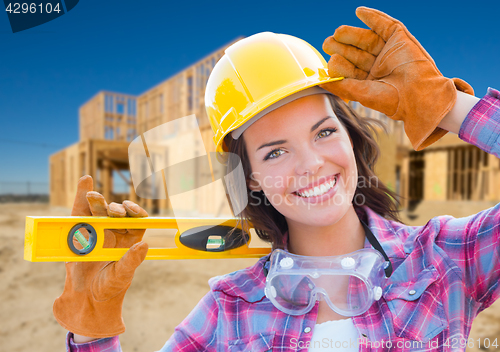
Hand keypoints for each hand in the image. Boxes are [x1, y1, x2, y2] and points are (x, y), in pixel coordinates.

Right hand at [53, 175, 148, 337]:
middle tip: (112, 211)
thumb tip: (145, 244)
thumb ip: (132, 261)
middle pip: (117, 214)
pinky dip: (81, 196)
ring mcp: (97, 231)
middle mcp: (116, 233)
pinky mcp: (79, 232)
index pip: (137, 221)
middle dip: (115, 209)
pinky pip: (81, 212)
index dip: (136, 212)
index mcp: (131, 240)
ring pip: (99, 211)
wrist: (85, 300)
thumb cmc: (109, 289)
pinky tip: (85, 181)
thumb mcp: (122, 276)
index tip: (132, 210)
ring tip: (93, 196)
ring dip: (98, 201)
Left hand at [321, 6, 473, 150]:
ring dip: (352, 34)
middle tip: (328, 43)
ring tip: (338, 32)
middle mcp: (379, 66)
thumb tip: (318, 80)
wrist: (418, 95)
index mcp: (371, 82)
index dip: (339, 65)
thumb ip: (340, 85)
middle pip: (356, 53)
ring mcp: (389, 52)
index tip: (329, 62)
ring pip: (367, 39)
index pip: (350, 70)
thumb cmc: (391, 100)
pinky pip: (385, 25)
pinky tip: (359, 12)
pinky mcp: (400, 39)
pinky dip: (373, 17)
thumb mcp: (360, 93)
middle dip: (342, 47)